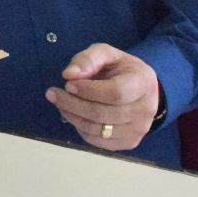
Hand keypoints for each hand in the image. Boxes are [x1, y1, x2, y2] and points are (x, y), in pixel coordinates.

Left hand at [44, 43, 159, 151]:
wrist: (140, 89)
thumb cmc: (120, 69)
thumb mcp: (107, 54)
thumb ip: (89, 59)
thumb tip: (69, 74)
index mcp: (143, 83)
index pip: (115, 93)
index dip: (88, 91)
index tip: (68, 84)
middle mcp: (145, 110)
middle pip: (103, 113)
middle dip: (73, 104)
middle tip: (52, 93)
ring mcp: (138, 129)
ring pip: (98, 130)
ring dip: (72, 116)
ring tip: (59, 102)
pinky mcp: (129, 142)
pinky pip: (98, 141)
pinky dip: (80, 128)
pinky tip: (73, 114)